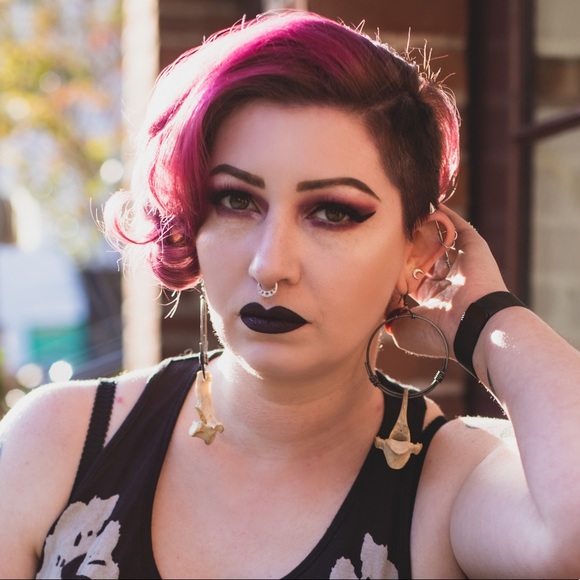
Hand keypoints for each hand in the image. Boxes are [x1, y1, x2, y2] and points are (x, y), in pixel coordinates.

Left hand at [388, 205, 507, 359]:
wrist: (474, 325)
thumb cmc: (438, 333)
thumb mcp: (403, 331)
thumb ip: (388, 317)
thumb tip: (377, 307)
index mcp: (432, 299)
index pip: (408, 276)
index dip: (392, 268)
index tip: (372, 259)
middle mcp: (446, 279)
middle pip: (421, 254)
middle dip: (403, 244)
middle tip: (384, 231)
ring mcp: (460, 261)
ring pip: (437, 237)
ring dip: (421, 225)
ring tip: (400, 211)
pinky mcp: (473, 246)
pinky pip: (455, 224)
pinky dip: (442, 213)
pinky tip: (422, 202)